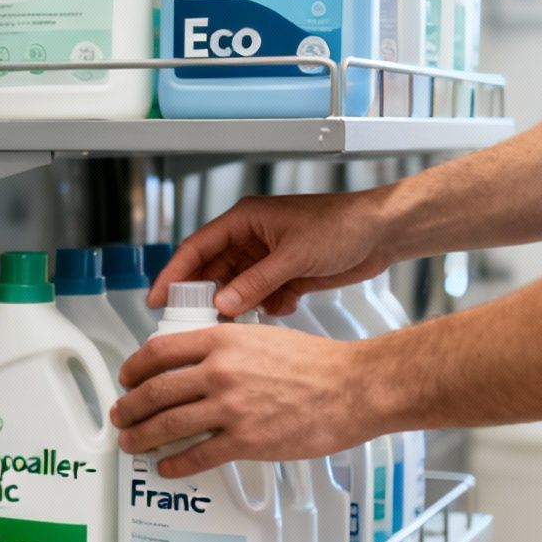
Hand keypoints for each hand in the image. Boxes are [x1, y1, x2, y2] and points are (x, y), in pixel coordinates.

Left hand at [109, 324, 382, 477]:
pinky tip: (166, 467)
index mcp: (222, 341)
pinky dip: (175, 463)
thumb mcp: (260, 337)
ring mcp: (231, 408)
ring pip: (168, 425)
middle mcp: (219, 372)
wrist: (352, 387)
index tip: (126, 377)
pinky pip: (197, 455)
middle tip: (120, 415)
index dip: (134, 367)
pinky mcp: (246, 441)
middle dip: (129, 407)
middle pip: (155, 391)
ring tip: (131, 443)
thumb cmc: (316, 363)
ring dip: (142, 437)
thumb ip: (225, 348)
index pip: (159, 352)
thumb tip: (197, 363)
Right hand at [148, 189, 395, 316]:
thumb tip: (224, 304)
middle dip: (209, 297)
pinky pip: (262, 296)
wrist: (383, 234)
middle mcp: (252, 239)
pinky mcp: (285, 275)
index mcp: (244, 221)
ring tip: (247, 318)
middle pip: (214, 272)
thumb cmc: (342, 225)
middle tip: (199, 321)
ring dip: (243, 304)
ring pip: (238, 288)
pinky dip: (269, 306)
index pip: (197, 248)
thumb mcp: (293, 255)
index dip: (174, 274)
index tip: (158, 298)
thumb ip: (256, 282)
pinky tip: (285, 305)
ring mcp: (268, 258)